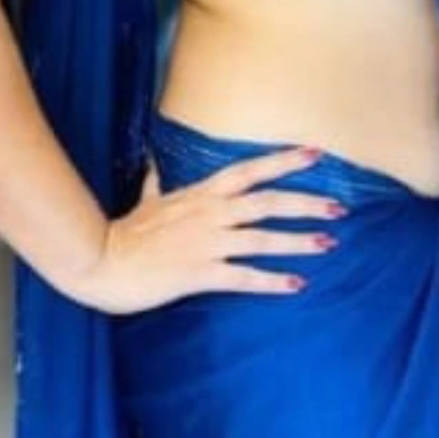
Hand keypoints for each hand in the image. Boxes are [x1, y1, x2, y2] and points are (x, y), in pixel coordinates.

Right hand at [68, 147, 342, 313]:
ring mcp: (206, 243)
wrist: (98, 263)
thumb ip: (156, 182)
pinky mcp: (198, 273)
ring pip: (262, 238)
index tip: (317, 153)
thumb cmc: (123, 233)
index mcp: (202, 193)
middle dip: (306, 203)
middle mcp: (210, 213)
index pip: (251, 170)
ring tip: (329, 243)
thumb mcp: (145, 201)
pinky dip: (272, 280)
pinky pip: (243, 277)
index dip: (285, 161)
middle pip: (267, 201)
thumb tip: (152, 161)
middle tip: (340, 206)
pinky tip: (297, 284)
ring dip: (298, 241)